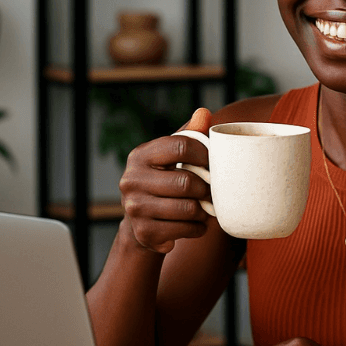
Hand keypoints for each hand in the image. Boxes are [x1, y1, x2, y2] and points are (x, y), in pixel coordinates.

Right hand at [116, 107, 213, 253]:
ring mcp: (135, 208)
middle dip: (207, 188)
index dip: (205, 154)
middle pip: (187, 182)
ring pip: (189, 208)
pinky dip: (198, 227)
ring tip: (205, 207)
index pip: (181, 146)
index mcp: (140, 155)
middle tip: (212, 191)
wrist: (142, 222)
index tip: (213, 164)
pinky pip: (187, 229)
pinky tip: (195, 223)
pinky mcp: (145, 232)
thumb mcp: (172, 157)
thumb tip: (203, 113)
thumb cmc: (164, 180)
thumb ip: (189, 135)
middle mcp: (131, 180)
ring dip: (204, 210)